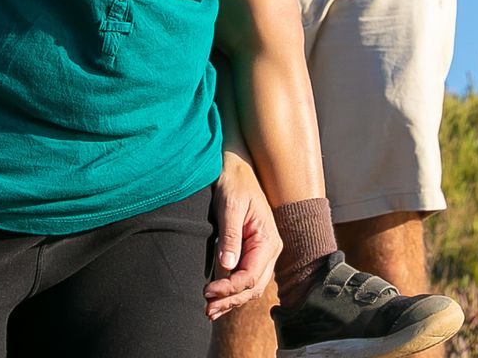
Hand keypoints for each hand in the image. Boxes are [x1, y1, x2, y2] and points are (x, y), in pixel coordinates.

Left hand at [204, 152, 280, 320]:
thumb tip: (228, 267)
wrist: (236, 167)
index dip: (229, 288)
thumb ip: (230, 237)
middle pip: (253, 287)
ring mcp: (262, 252)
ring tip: (210, 311)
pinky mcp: (252, 252)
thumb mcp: (230, 207)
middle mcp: (270, 250)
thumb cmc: (235, 182)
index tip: (208, 292)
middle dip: (230, 300)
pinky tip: (218, 299)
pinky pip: (245, 277)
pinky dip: (232, 290)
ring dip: (231, 300)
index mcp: (269, 240)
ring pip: (250, 286)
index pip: (250, 276)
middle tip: (207, 310)